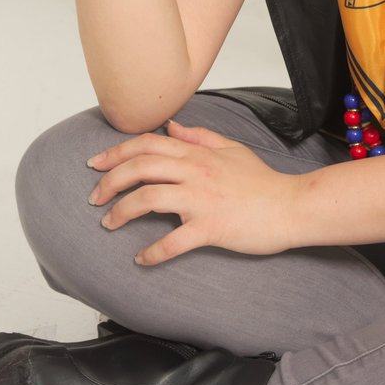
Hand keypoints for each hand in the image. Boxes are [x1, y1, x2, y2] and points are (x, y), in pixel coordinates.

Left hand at [87, 119, 303, 262]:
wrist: (290, 206)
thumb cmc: (261, 181)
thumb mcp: (231, 149)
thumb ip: (200, 136)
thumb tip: (173, 126)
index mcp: (198, 153)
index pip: (148, 144)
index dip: (117, 152)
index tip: (96, 164)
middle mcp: (195, 172)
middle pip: (140, 168)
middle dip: (110, 181)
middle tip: (94, 197)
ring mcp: (202, 199)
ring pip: (148, 199)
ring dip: (121, 212)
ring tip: (109, 223)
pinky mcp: (211, 227)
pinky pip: (173, 241)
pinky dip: (153, 252)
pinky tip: (141, 259)